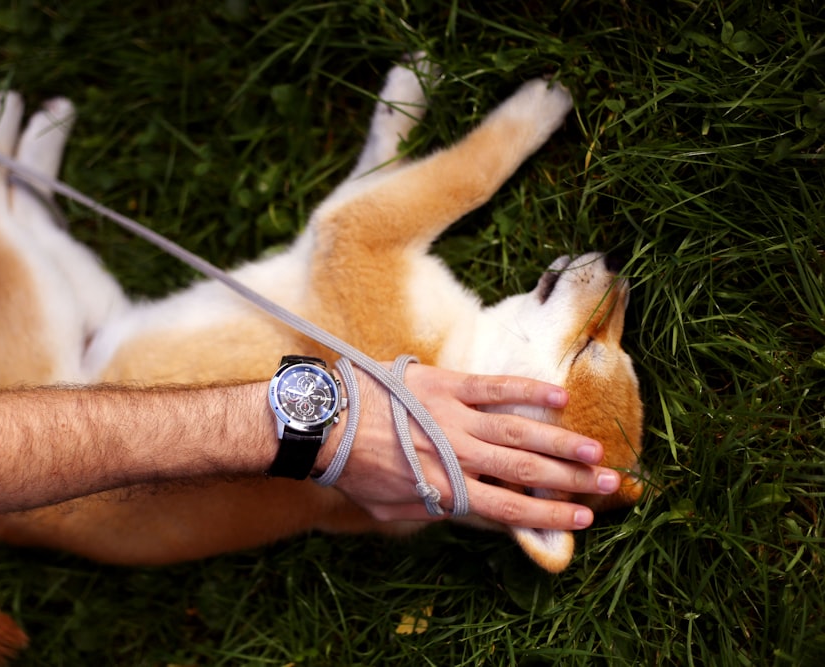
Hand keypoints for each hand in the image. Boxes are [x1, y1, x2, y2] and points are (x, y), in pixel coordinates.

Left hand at [326, 364, 620, 528]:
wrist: (324, 423)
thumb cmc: (354, 471)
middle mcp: (457, 453)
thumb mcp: (391, 510)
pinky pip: (493, 386)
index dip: (549, 514)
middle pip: (525, 470)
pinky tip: (558, 396)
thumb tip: (468, 512)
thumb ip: (434, 511)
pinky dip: (526, 390)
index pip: (509, 506)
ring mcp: (453, 416)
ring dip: (560, 441)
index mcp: (445, 488)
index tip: (583, 517)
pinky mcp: (444, 384)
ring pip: (518, 430)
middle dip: (570, 479)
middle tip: (608, 484)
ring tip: (596, 450)